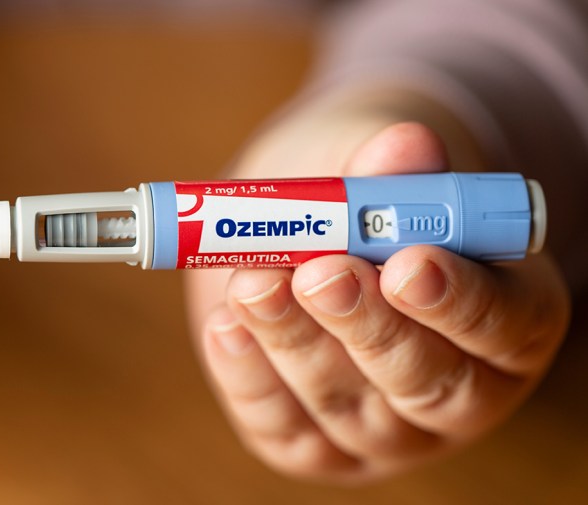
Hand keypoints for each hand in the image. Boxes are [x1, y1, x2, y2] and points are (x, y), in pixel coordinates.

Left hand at [186, 100, 570, 482]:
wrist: (305, 238)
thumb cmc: (365, 207)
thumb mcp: (381, 174)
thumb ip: (392, 169)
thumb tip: (405, 144)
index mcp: (510, 322)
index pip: (504, 326)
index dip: (457, 300)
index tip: (406, 262)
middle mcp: (457, 392)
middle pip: (422, 380)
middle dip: (364, 325)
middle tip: (319, 274)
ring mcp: (383, 431)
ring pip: (341, 403)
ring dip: (290, 338)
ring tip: (251, 282)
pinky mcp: (313, 445)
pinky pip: (280, 425)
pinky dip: (247, 375)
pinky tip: (225, 326)